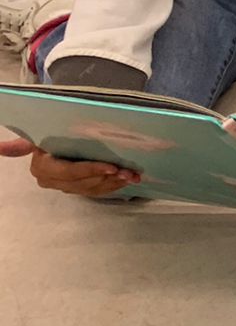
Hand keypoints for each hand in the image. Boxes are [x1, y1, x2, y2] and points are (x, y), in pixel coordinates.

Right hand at [0, 137, 139, 197]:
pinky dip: (114, 185)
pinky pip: (98, 191)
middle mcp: (52, 181)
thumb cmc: (49, 134)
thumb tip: (0, 148)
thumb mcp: (37, 136)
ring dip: (115, 183)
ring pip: (94, 188)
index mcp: (42, 168)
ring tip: (133, 175)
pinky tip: (127, 179)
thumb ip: (22, 144)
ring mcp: (66, 187)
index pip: (70, 172)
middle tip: (130, 171)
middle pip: (85, 183)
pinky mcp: (78, 189)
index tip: (112, 167)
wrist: (53, 141)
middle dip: (109, 178)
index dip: (92, 170)